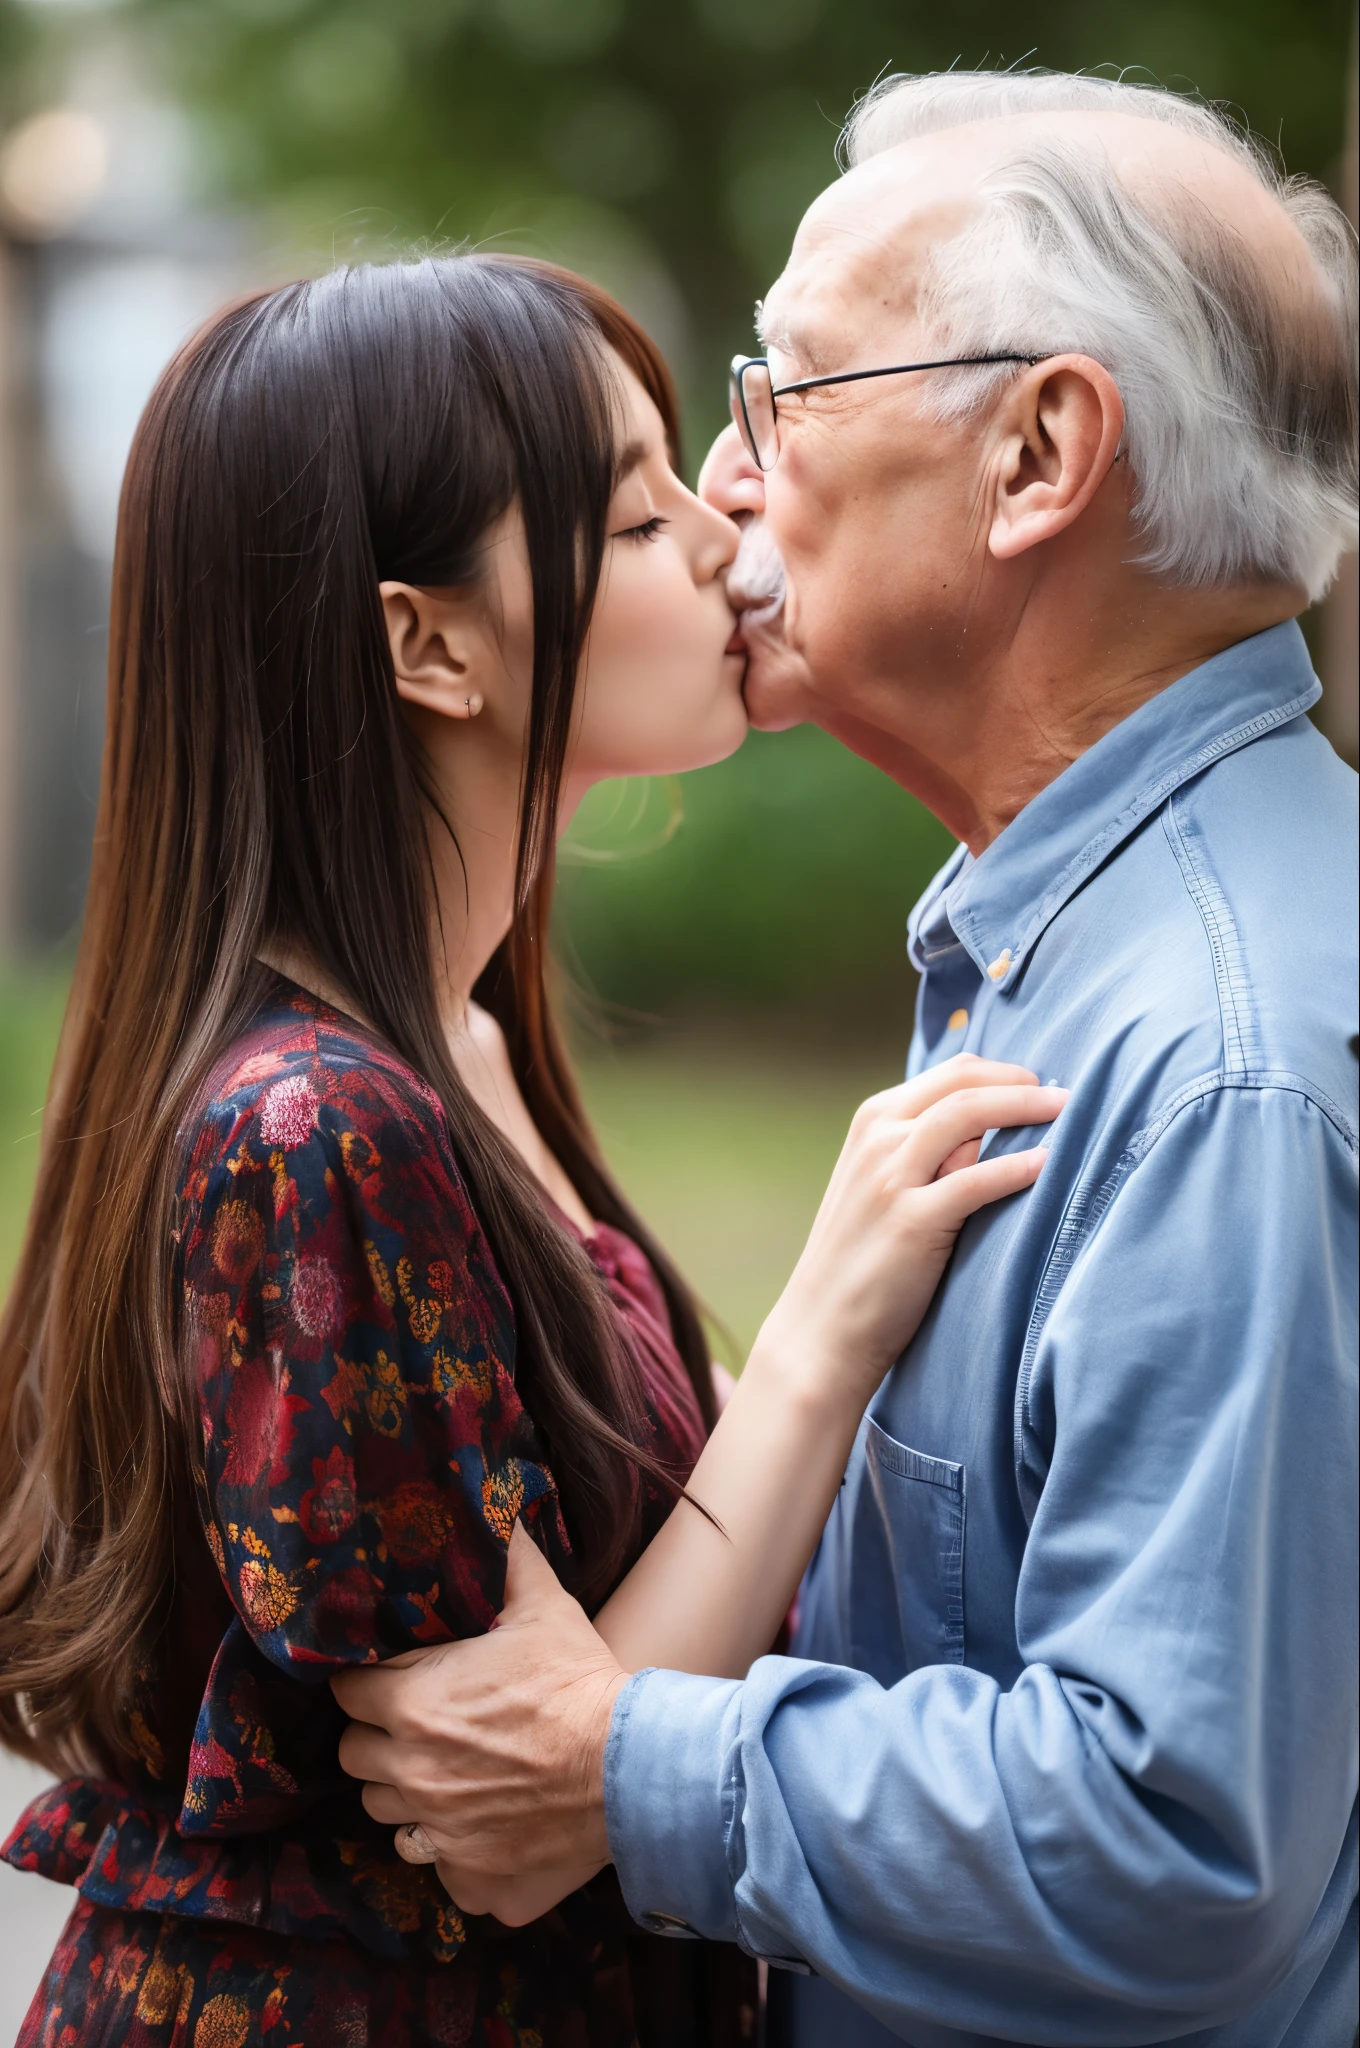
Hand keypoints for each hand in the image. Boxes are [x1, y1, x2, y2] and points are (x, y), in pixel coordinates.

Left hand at [332, 1523, 625, 1925]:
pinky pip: (438, 1867)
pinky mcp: (471, 1879)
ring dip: (411, 1795)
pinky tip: (487, 1826)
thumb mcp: (545, 1609)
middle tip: (423, 1728)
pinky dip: (456, 1851)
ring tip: (454, 1776)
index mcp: (414, 1704)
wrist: (633, 1767)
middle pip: (357, 1758)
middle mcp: (413, 1774)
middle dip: (381, 1740)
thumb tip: (500, 1517)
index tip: (391, 1681)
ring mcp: (439, 1834)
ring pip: (390, 1816)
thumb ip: (509, 1563)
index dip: (368, 1684)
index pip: (349, 1694)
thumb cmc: (581, 1683)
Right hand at [757, 1055, 1065, 1395]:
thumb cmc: (863, 1260)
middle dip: (1021, 1082)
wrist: (822, 1329)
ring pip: (968, 1114)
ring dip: (1025, 1108)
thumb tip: (989, 1132)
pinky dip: (1015, 1167)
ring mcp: (890, 1177)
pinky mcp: (911, 1221)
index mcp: (872, 1121)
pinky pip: (975, 1180)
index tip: (1040, 1088)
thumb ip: (927, 1153)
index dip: (1004, 1074)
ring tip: (1068, 1114)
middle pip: (963, 1083)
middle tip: (1065, 1097)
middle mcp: (877, 1138)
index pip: (951, 1073)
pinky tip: (1046, 1165)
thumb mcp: (884, 1186)